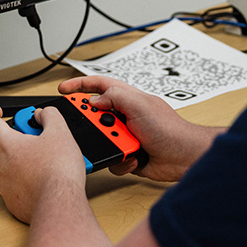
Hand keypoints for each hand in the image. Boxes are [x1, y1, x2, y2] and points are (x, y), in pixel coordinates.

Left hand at [0, 105, 86, 223]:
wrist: (59, 204)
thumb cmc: (58, 171)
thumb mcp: (60, 131)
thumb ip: (49, 115)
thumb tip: (42, 114)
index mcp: (9, 146)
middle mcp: (2, 166)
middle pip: (9, 147)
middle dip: (25, 142)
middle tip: (45, 143)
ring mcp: (6, 186)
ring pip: (15, 168)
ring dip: (29, 164)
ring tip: (51, 166)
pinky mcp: (14, 204)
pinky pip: (19, 189)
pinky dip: (31, 184)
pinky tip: (47, 183)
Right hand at [57, 77, 223, 182]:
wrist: (184, 157)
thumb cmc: (170, 129)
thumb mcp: (139, 105)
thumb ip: (114, 96)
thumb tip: (93, 100)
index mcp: (127, 98)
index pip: (98, 86)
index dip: (79, 85)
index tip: (62, 89)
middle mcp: (124, 116)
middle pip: (94, 116)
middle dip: (93, 125)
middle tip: (96, 129)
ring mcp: (125, 135)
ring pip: (101, 140)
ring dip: (112, 145)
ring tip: (126, 145)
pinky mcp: (127, 154)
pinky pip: (111, 159)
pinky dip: (122, 161)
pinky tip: (135, 158)